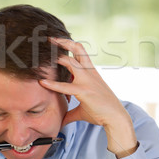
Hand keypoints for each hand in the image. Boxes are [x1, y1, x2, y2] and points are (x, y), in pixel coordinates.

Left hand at [39, 38, 137, 157]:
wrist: (116, 118)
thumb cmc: (101, 112)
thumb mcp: (83, 108)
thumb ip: (70, 112)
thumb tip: (61, 121)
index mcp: (91, 72)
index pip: (80, 53)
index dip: (69, 44)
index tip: (58, 40)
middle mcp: (89, 73)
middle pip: (77, 49)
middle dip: (63, 42)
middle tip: (49, 38)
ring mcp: (86, 80)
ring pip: (70, 61)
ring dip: (56, 56)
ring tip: (43, 51)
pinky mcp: (83, 91)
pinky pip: (65, 86)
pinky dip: (52, 84)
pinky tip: (42, 82)